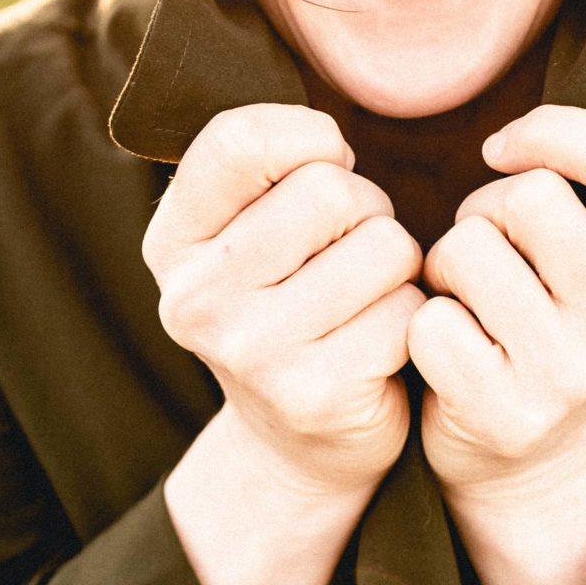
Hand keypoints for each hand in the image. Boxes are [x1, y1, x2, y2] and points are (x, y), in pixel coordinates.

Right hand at [143, 103, 423, 500]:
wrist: (298, 447)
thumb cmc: (290, 307)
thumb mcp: (248, 233)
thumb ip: (264, 166)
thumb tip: (328, 137)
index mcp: (172, 241)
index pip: (239, 140)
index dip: (307, 138)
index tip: (322, 170)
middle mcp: (195, 296)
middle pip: (330, 189)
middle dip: (367, 211)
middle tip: (351, 254)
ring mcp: (251, 351)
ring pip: (384, 246)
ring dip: (398, 267)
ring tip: (365, 300)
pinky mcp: (315, 395)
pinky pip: (409, 313)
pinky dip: (413, 321)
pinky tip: (380, 348)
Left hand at [408, 105, 585, 506]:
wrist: (525, 466)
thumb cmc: (545, 330)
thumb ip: (585, 197)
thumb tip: (508, 139)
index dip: (557, 131)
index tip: (505, 150)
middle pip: (528, 197)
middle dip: (483, 210)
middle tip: (483, 255)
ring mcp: (570, 376)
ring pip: (467, 249)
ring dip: (444, 265)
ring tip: (463, 302)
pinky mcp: (505, 414)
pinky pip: (429, 320)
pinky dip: (420, 326)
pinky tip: (445, 351)